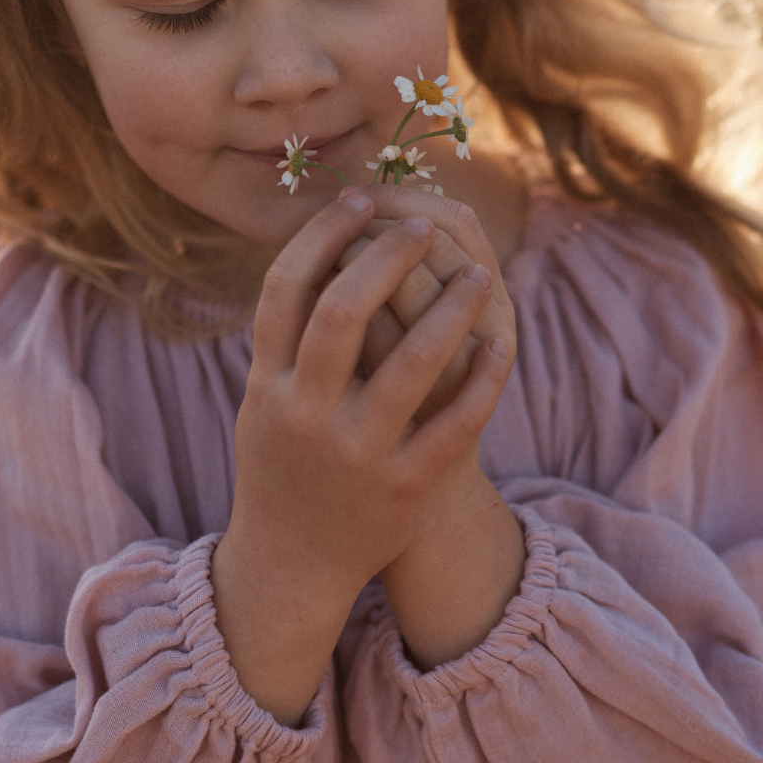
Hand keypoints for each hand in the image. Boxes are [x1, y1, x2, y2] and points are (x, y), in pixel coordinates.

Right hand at [212, 192, 515, 721]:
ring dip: (449, 309)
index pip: (286, 288)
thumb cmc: (283, 466)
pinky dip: (480, 383)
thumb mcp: (263, 403)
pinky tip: (499, 345)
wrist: (291, 565)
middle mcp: (305, 414)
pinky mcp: (403, 488)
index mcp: (267, 385)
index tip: (358, 197)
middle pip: (342, 311)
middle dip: (385, 257)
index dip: (322, 234)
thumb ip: (286, 339)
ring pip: (409, 364)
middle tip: (421, 222)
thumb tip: (324, 245)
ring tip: (478, 272)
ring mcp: (355, 453)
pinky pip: (453, 425)